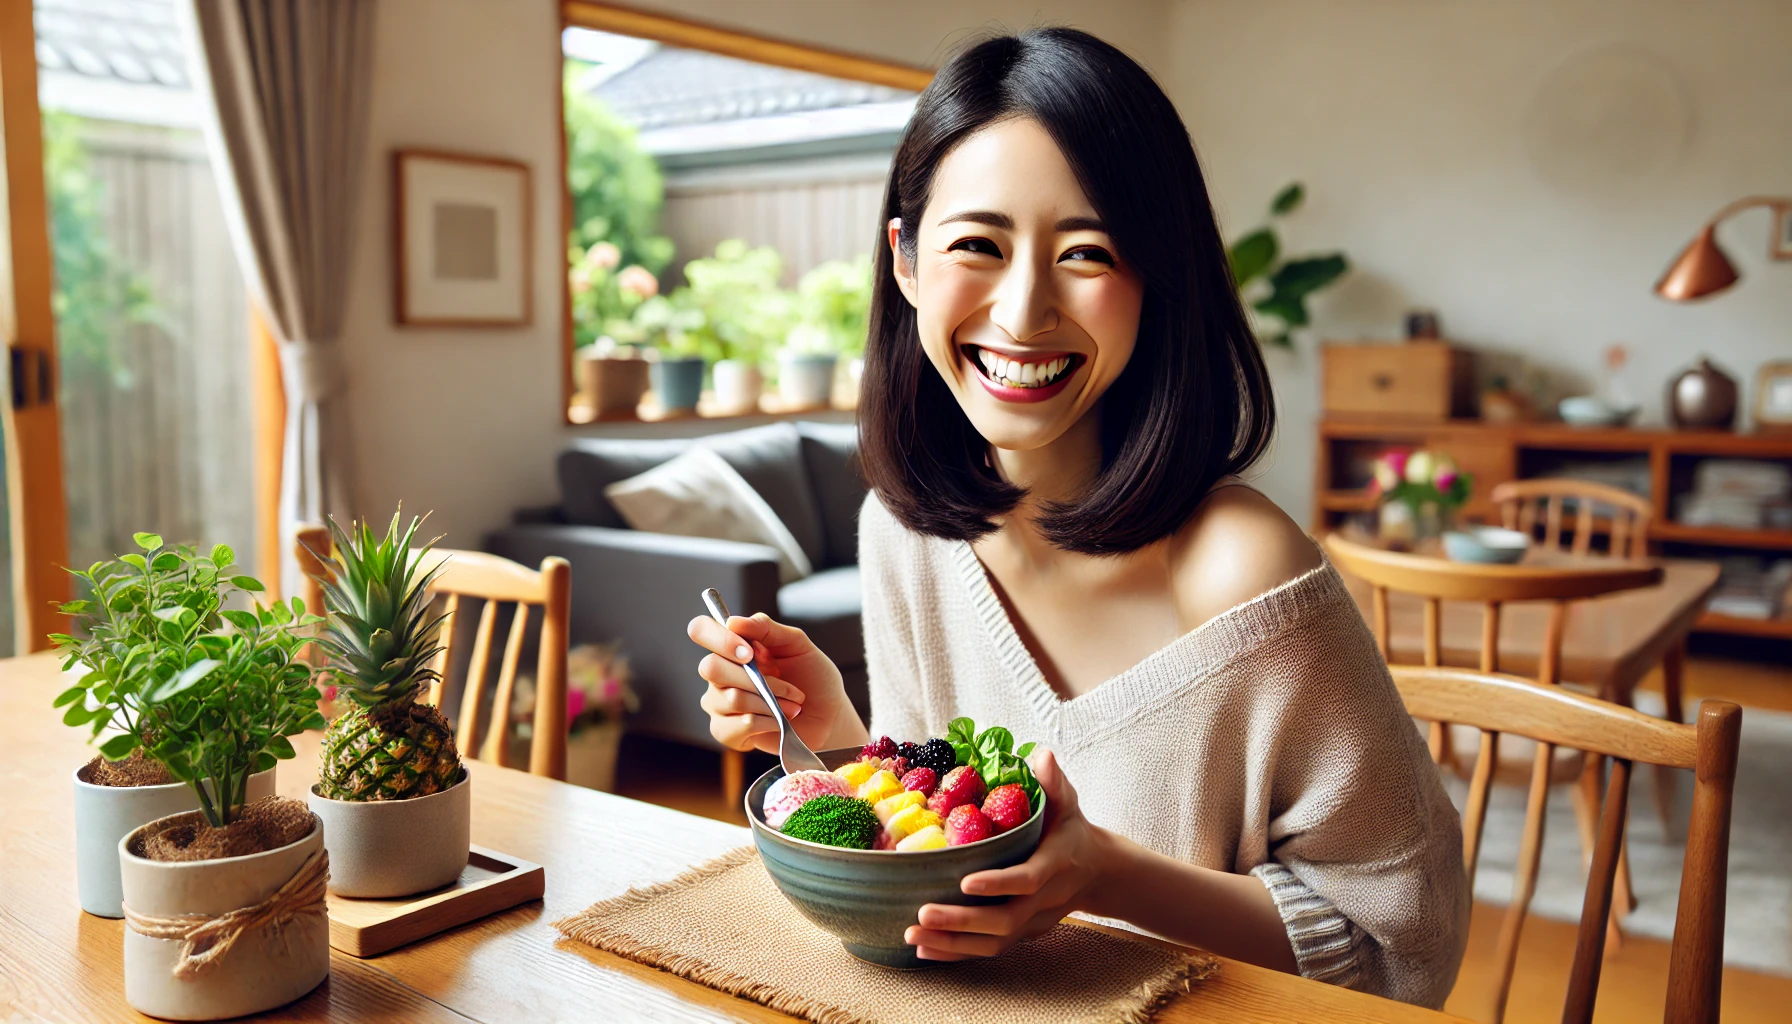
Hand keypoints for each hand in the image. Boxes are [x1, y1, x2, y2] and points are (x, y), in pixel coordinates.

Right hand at [687, 612, 864, 754]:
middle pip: (711, 668)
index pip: (701, 630)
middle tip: (786, 683)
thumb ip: (766, 628)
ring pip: (732, 698)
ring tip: (792, 704)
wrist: (828, 716)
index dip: (720, 640)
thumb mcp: (797, 644)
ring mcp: (718, 703)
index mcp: (732, 646)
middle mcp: (718, 673)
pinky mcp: (726, 731)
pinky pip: (739, 725)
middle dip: (756, 678)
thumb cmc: (812, 678)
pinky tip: (779, 720)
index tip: (750, 653)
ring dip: (771, 701)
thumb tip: (733, 621)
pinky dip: (768, 721)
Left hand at [905, 750, 1111, 959]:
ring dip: (952, 943)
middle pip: (1004, 921)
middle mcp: (1044, 901)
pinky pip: (988, 948)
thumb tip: (1040, 756)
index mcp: (1055, 864)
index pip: (1027, 880)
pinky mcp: (1021, 933)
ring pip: (993, 942)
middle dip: (962, 921)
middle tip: (922, 914)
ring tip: (913, 935)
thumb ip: (1054, 782)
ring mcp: (1032, 922)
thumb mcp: (1068, 802)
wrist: (1097, 872)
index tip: (965, 882)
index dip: (999, 884)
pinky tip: (924, 949)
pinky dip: (956, 953)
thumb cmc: (1072, 830)